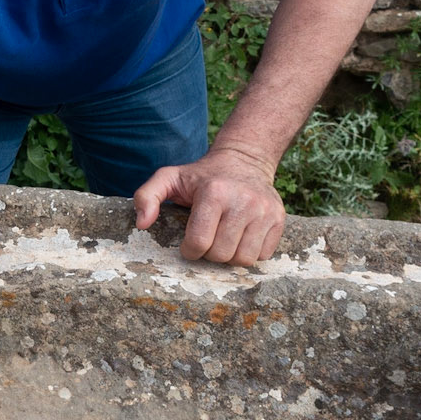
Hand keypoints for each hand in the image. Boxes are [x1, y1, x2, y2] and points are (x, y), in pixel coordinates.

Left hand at [134, 146, 284, 265]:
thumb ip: (147, 196)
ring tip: (223, 239)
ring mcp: (264, 211)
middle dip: (209, 253)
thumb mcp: (169, 177)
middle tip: (207, 239)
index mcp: (214, 193)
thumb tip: (141, 224)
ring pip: (244, 259)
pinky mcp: (279, 219)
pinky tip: (241, 236)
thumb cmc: (201, 175)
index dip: (189, 250)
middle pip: (221, 254)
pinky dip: (250, 252)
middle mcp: (243, 201)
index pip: (199, 242)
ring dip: (229, 256)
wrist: (245, 159)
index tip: (189, 244)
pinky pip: (263, 256)